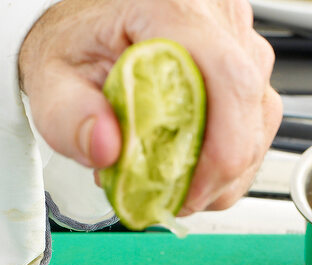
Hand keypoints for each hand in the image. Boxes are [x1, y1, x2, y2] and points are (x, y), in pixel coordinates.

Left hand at [18, 0, 281, 214]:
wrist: (82, 26)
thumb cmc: (75, 44)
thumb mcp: (52, 80)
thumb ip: (70, 117)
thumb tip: (105, 148)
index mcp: (174, 6)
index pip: (229, 82)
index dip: (219, 154)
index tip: (185, 193)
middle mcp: (217, 15)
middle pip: (250, 110)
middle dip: (217, 174)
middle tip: (171, 197)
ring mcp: (237, 38)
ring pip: (259, 122)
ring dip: (223, 171)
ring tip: (174, 178)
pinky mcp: (244, 62)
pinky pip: (256, 122)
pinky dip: (227, 158)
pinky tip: (191, 163)